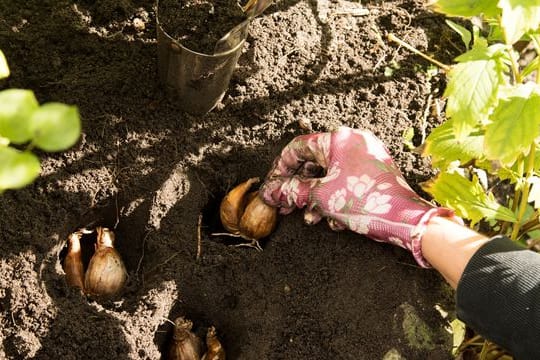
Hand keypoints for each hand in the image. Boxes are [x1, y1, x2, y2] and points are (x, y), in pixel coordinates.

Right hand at [261, 127, 455, 266]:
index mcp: (338, 139)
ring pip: (329, 175)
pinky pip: (345, 181)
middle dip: (298, 189)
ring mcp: (365, 155)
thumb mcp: (320, 197)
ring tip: (310, 218)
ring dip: (315, 198)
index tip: (272, 187)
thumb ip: (291, 191)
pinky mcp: (374, 171)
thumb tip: (268, 192)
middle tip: (286, 206)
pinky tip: (332, 220)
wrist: (406, 219)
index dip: (280, 169)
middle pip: (313, 163)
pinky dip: (335, 198)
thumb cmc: (365, 202)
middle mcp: (352, 141)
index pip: (298, 147)